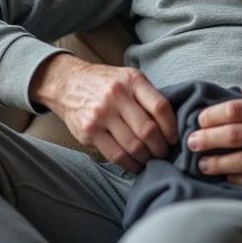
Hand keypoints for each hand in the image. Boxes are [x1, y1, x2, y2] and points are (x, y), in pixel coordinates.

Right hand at [31, 53, 177, 172]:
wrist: (67, 82)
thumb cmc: (105, 82)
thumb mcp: (128, 77)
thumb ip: (148, 96)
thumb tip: (172, 125)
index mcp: (132, 80)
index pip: (160, 107)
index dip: (172, 127)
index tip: (174, 138)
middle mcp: (116, 96)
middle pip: (148, 131)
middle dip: (161, 148)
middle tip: (163, 152)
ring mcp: (101, 115)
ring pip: (134, 146)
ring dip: (147, 158)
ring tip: (150, 159)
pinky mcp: (89, 132)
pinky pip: (116, 155)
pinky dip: (131, 164)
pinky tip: (136, 164)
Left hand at [186, 88, 241, 188]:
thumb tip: (219, 97)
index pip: (233, 111)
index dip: (210, 117)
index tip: (196, 122)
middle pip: (233, 136)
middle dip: (206, 140)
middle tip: (190, 144)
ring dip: (217, 164)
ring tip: (201, 164)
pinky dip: (237, 179)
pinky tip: (225, 176)